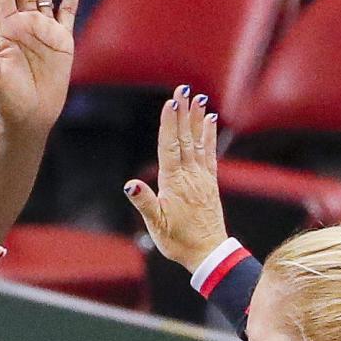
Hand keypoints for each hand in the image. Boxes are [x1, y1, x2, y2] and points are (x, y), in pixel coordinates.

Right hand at [125, 89, 227, 269]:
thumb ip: (144, 202)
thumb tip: (130, 185)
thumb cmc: (178, 241)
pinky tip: (210, 120)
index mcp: (173, 183)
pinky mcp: (210, 182)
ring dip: (197, 118)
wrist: (207, 252)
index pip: (170, 147)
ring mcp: (202, 177)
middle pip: (184, 138)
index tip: (171, 102)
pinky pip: (209, 153)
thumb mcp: (156, 225)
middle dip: (183, 112)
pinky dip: (209, 135)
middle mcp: (190, 175)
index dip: (170, 124)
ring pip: (198, 142)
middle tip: (183, 88)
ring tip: (198, 97)